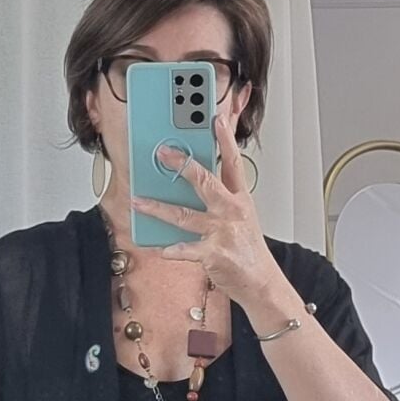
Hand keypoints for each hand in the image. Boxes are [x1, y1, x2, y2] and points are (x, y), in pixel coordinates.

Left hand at [132, 113, 279, 305]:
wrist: (261, 282)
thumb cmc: (248, 249)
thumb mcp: (242, 216)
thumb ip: (222, 195)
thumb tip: (199, 177)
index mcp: (240, 198)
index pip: (232, 162)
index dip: (225, 138)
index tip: (216, 118)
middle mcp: (231, 211)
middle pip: (205, 182)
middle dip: (183, 165)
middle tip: (163, 153)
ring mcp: (222, 232)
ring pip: (184, 215)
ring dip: (158, 208)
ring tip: (138, 201)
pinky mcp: (213, 254)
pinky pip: (185, 249)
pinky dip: (170, 249)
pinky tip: (159, 247)